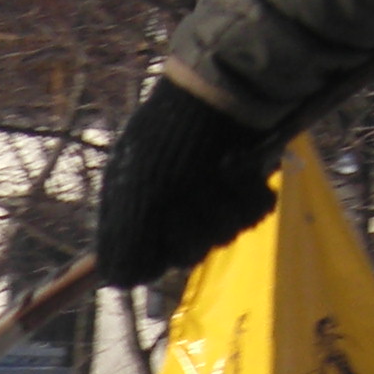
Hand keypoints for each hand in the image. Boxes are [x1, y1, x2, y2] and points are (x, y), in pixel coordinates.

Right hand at [95, 80, 276, 287]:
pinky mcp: (245, 188)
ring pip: (223, 235)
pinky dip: (250, 195)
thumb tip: (120, 282)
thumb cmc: (170, 141)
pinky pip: (253, 213)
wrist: (223, 91)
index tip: (159, 238)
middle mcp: (168, 206)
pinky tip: (241, 170)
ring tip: (220, 174)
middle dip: (194, 230)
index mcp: (131, 204)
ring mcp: (209, 198)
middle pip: (186, 254)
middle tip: (192, 199)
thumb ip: (125, 243)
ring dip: (224, 208)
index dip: (151, 255)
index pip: (136, 262)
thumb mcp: (135, 192)